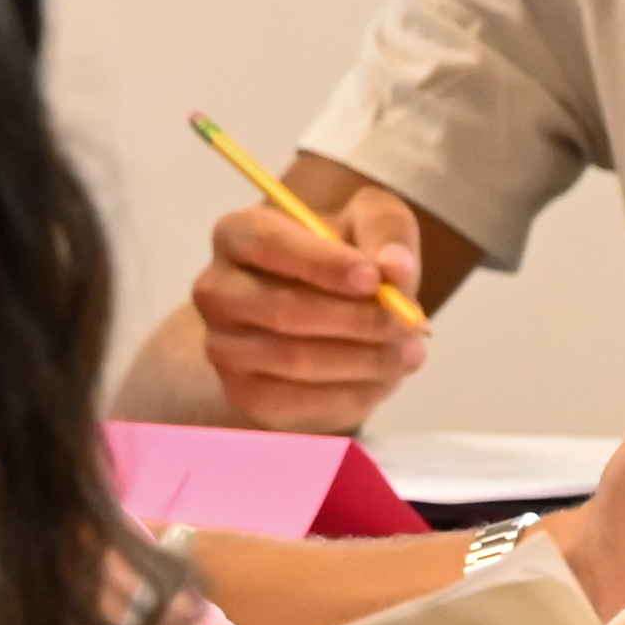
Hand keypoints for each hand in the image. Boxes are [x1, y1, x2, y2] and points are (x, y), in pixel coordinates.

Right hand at [190, 183, 432, 432]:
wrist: (323, 310)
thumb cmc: (342, 256)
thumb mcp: (370, 222)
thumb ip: (386, 233)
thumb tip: (394, 268)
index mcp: (237, 234)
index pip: (267, 243)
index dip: (322, 263)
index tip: (374, 279)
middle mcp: (215, 290)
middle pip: (281, 309)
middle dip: (355, 320)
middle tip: (408, 323)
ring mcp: (223, 346)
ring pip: (293, 360)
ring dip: (362, 360)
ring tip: (408, 353)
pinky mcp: (243, 392)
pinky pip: (296, 401)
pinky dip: (350, 393)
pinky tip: (384, 379)